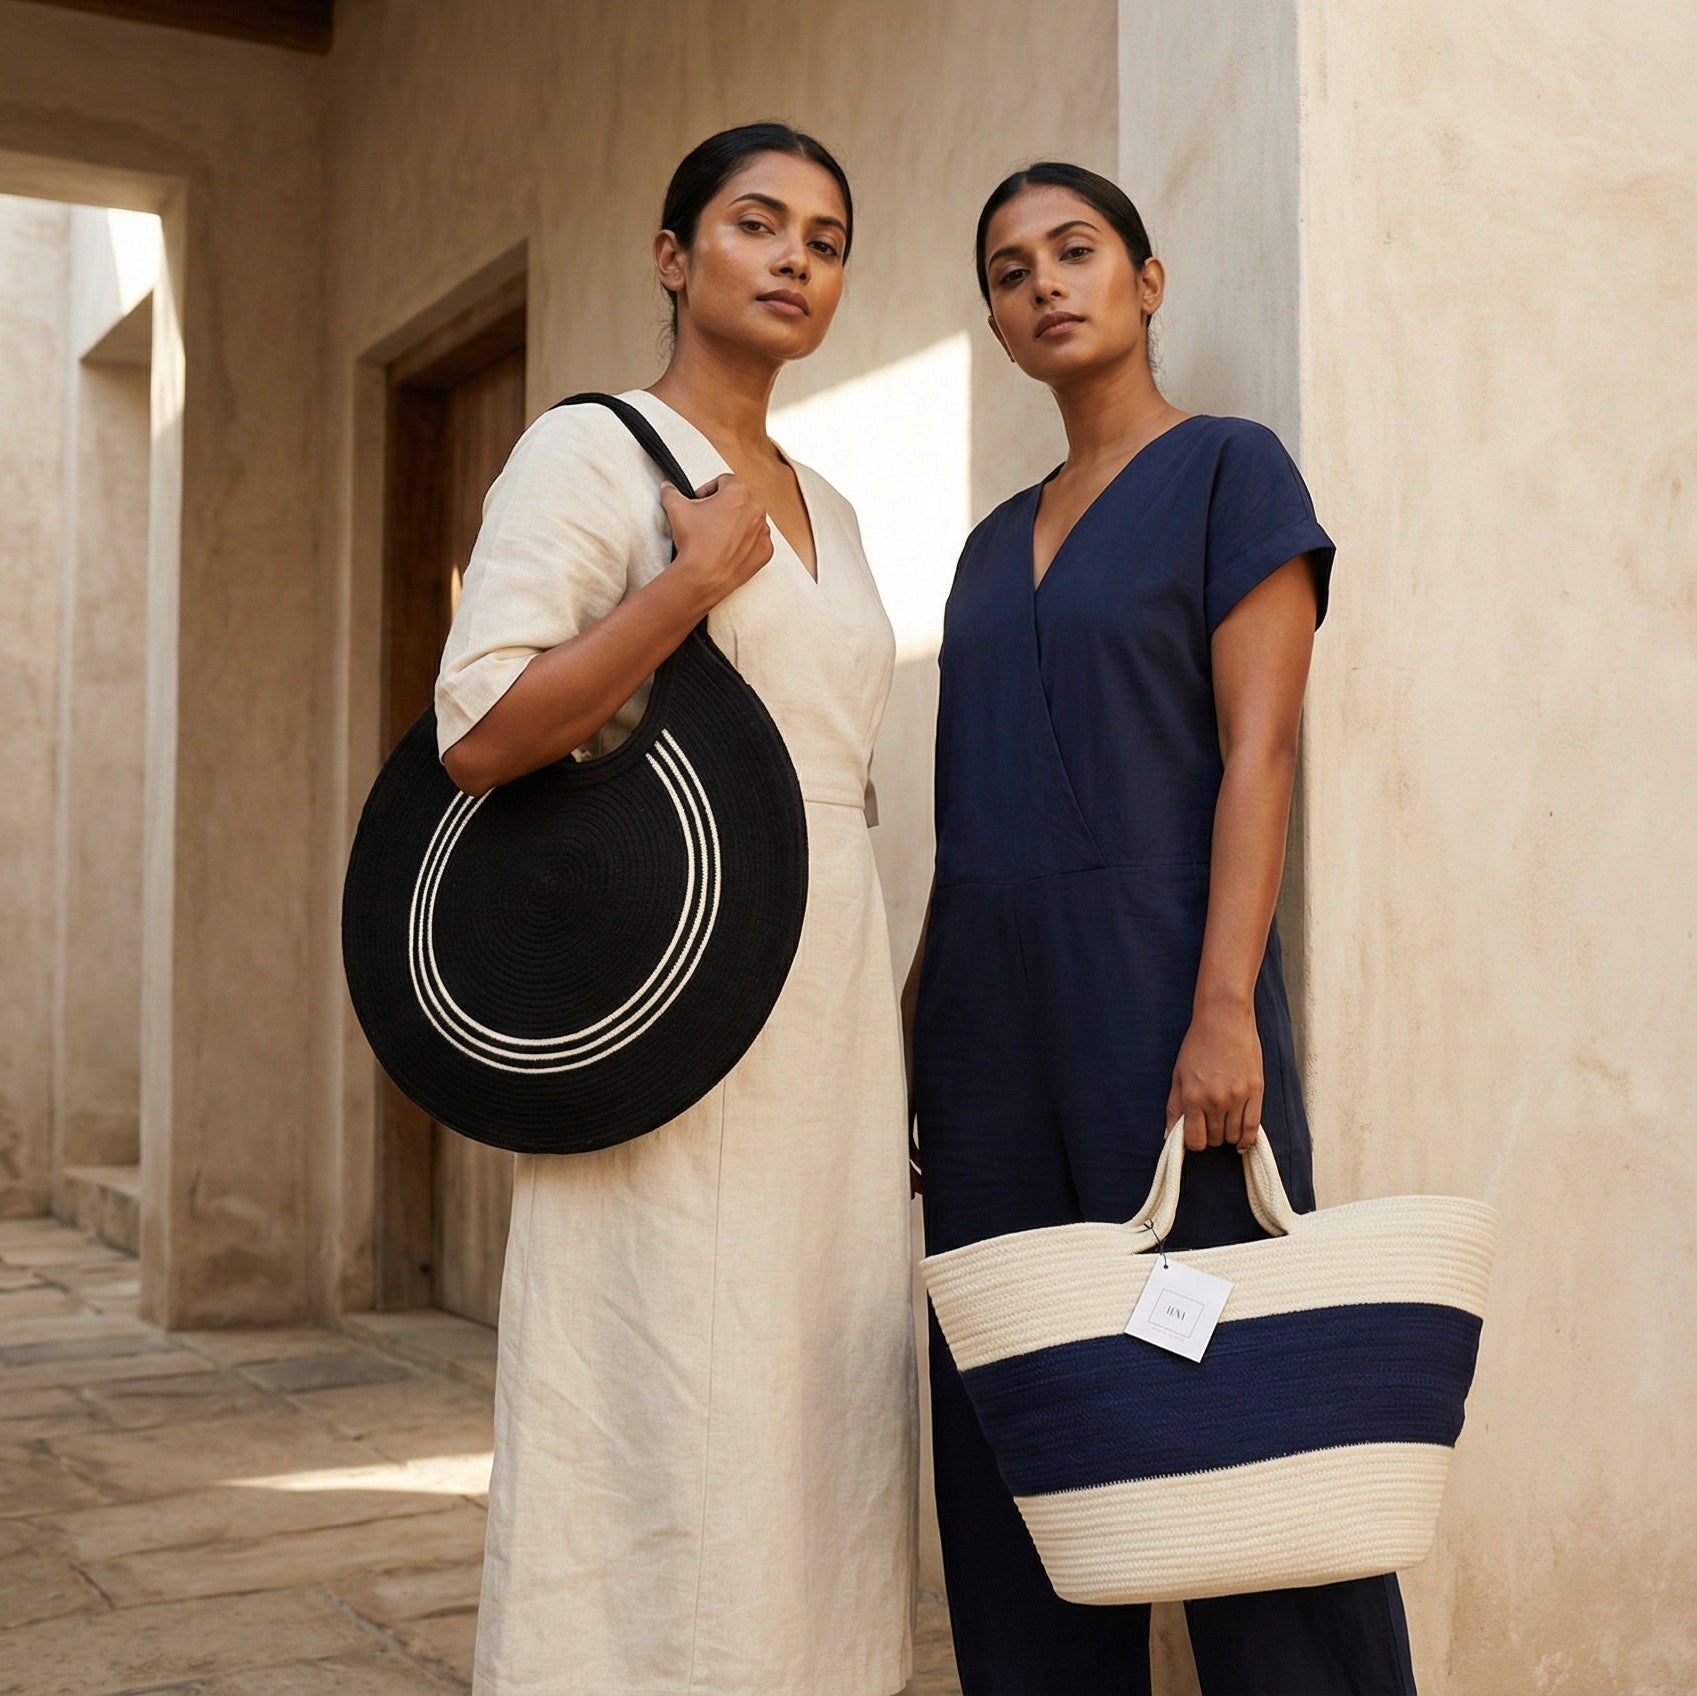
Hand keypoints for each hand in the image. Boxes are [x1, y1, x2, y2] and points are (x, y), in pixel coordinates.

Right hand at [660, 475, 772, 605]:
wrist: (703, 576)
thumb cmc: (695, 542)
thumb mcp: (676, 509)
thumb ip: (671, 492)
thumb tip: (668, 488)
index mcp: (739, 492)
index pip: (725, 481)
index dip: (709, 489)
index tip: (700, 500)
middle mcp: (756, 509)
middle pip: (739, 501)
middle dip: (722, 507)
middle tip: (706, 519)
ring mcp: (763, 532)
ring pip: (749, 521)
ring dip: (735, 525)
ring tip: (717, 536)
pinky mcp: (765, 551)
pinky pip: (756, 542)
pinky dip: (745, 544)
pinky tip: (728, 549)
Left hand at [1165, 995, 1262, 1151]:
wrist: (1223, 1019)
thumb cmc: (1198, 1044)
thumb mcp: (1178, 1075)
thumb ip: (1174, 1108)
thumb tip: (1168, 1136)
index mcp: (1193, 1097)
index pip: (1195, 1141)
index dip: (1194, 1142)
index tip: (1195, 1135)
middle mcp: (1215, 1100)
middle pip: (1215, 1139)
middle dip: (1211, 1135)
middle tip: (1209, 1122)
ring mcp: (1238, 1097)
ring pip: (1233, 1136)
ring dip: (1227, 1135)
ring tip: (1223, 1122)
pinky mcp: (1256, 1091)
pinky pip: (1253, 1127)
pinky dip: (1247, 1138)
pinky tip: (1242, 1141)